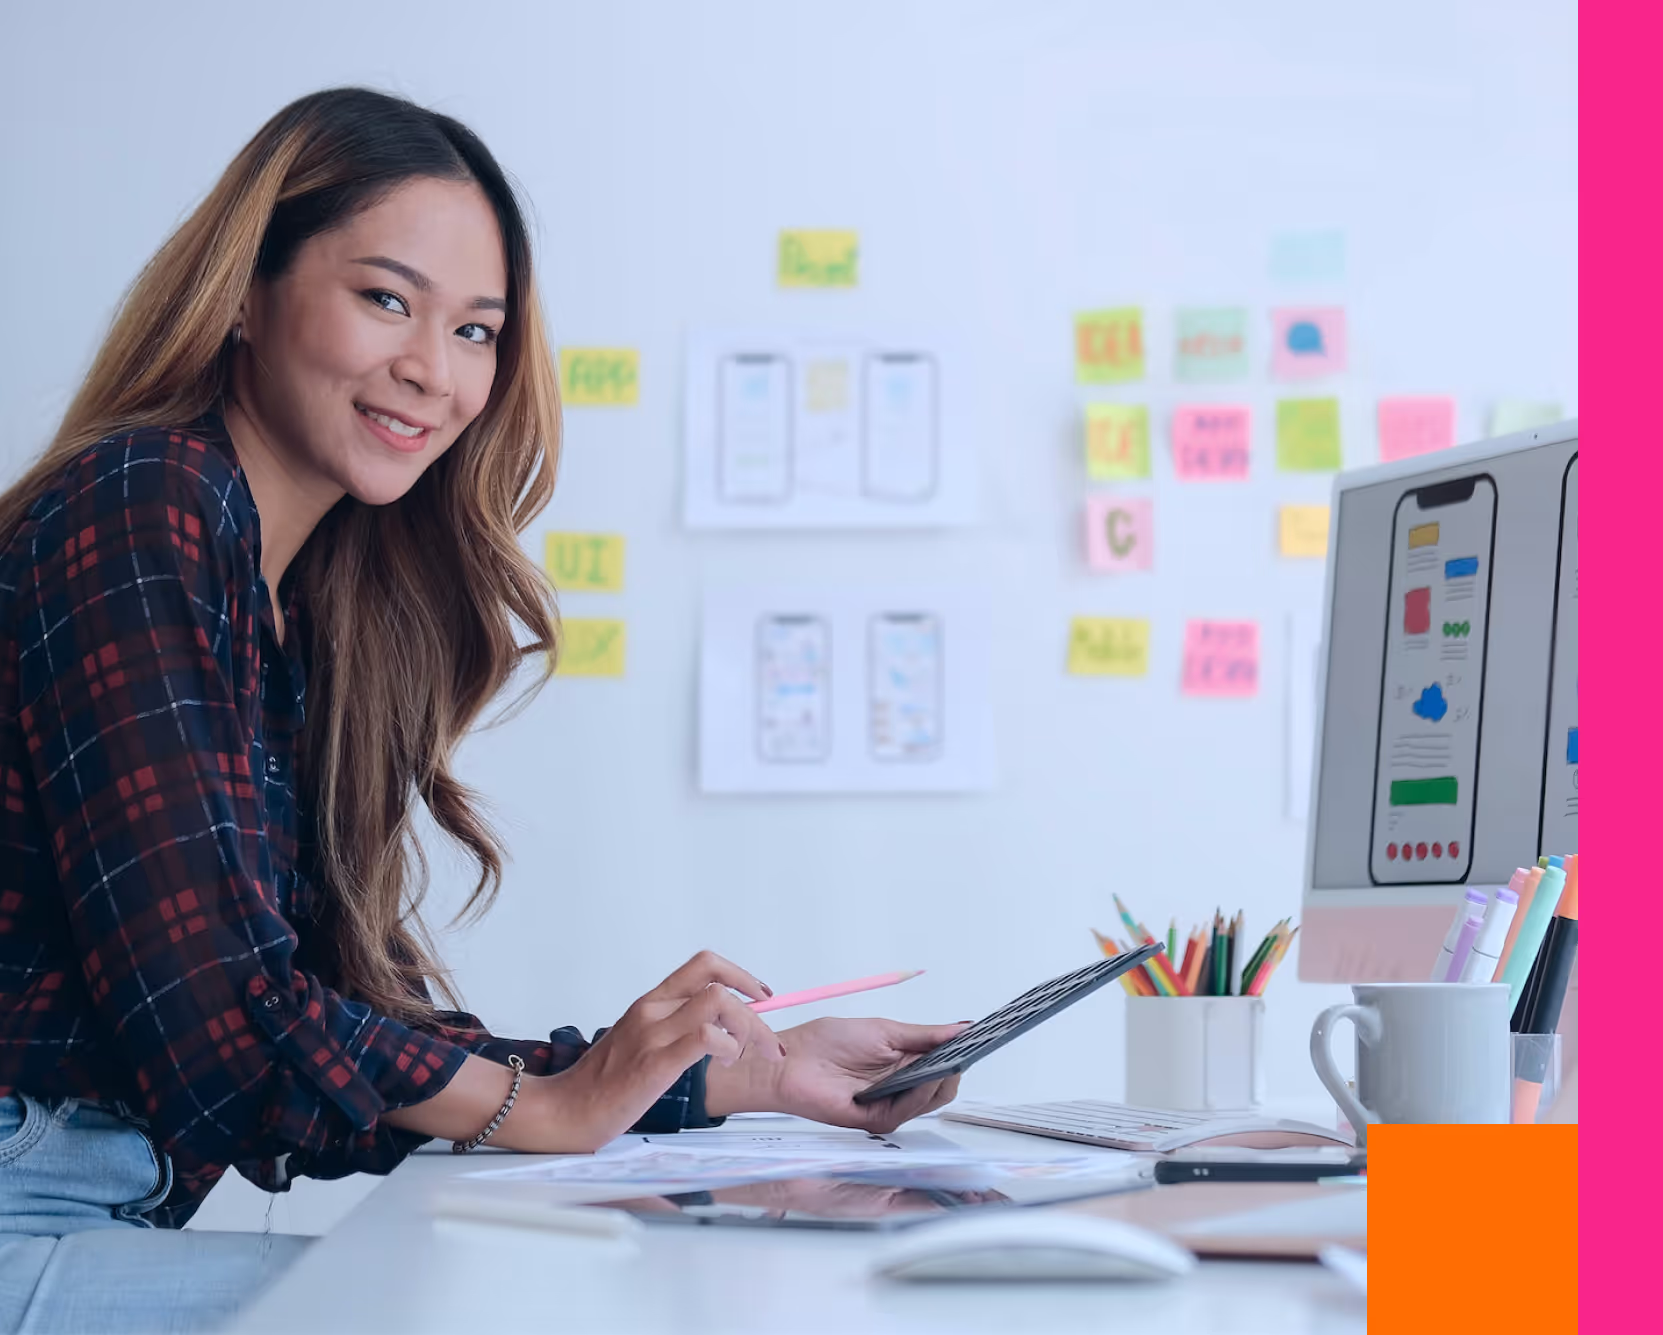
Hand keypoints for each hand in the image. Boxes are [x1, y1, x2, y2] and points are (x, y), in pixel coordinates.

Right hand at [503, 951, 783, 1152]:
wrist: (562, 1112)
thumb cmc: (600, 1087)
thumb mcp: (637, 1045)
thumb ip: (670, 1032)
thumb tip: (715, 1032)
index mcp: (649, 1003)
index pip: (703, 965)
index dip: (740, 975)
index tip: (761, 997)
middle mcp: (651, 1010)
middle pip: (717, 979)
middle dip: (756, 1006)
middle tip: (768, 1042)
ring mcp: (652, 1034)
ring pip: (717, 1002)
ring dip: (746, 1028)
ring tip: (742, 1057)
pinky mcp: (654, 1064)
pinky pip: (704, 1038)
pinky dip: (727, 1047)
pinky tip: (724, 1065)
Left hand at [704, 1016, 967, 1133]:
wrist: (790, 1059)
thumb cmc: (827, 1042)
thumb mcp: (885, 1030)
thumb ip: (924, 1035)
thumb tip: (961, 1029)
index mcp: (903, 1067)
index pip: (942, 1067)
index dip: (960, 1055)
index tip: (979, 1039)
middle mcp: (898, 1089)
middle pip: (942, 1088)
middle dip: (955, 1069)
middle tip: (965, 1051)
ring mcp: (888, 1107)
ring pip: (929, 1101)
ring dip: (941, 1080)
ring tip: (948, 1062)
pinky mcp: (874, 1121)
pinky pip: (906, 1111)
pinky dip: (920, 1093)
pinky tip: (926, 1075)